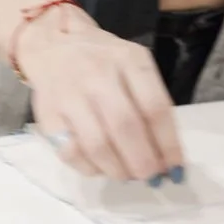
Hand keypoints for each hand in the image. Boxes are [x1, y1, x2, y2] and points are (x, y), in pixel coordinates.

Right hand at [20, 10, 183, 181]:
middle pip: (126, 127)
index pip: (154, 107)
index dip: (168, 144)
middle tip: (152, 178)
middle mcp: (98, 74)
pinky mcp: (47, 115)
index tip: (176, 169)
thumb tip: (166, 156)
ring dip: (118, 169)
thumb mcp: (134, 66)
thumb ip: (150, 103)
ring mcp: (69, 95)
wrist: (54, 45)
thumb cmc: (104, 61)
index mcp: (129, 60)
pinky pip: (71, 153)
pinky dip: (90, 169)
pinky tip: (101, 168)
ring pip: (97, 145)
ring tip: (129, 175)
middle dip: (144, 162)